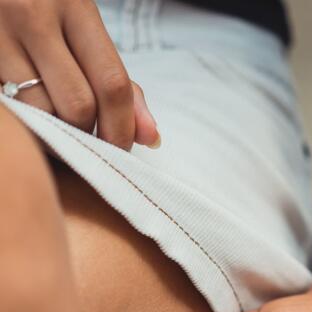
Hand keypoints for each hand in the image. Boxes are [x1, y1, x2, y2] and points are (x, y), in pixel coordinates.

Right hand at [0, 0, 158, 148]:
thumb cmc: (41, 9)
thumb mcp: (82, 30)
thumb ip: (115, 80)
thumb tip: (151, 137)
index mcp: (76, 8)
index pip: (112, 83)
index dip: (122, 128)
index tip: (122, 151)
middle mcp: (35, 17)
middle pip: (78, 104)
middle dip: (88, 135)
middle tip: (88, 144)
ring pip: (40, 111)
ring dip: (55, 132)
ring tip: (56, 126)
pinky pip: (10, 106)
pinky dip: (28, 121)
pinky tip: (33, 116)